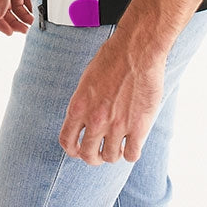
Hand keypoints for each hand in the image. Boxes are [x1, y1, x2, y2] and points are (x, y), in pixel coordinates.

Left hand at [59, 35, 165, 164]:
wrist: (137, 50)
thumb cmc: (113, 58)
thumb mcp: (87, 80)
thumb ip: (84, 104)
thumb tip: (85, 122)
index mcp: (79, 106)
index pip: (67, 141)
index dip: (72, 150)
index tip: (79, 150)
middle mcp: (95, 119)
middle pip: (88, 154)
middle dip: (93, 157)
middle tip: (100, 152)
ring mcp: (117, 125)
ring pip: (110, 157)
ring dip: (113, 154)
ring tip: (118, 145)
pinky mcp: (138, 127)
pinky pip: (131, 154)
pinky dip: (131, 152)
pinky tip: (133, 142)